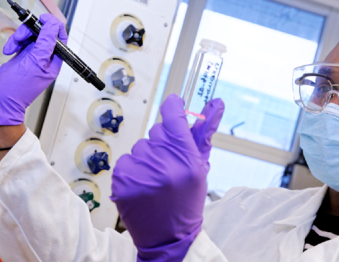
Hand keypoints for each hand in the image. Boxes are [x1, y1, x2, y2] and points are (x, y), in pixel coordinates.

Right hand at [0, 14, 66, 138]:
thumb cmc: (17, 89)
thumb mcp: (34, 62)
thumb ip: (45, 42)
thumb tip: (53, 25)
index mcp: (54, 61)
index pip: (60, 37)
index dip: (53, 25)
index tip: (41, 19)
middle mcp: (45, 59)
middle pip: (43, 33)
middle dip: (30, 31)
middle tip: (20, 37)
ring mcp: (32, 58)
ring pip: (30, 36)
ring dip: (19, 37)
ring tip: (11, 47)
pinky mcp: (20, 57)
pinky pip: (20, 42)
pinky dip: (13, 42)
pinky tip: (7, 51)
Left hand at [111, 94, 224, 261]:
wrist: (168, 237)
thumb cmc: (187, 201)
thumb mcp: (201, 167)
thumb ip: (205, 133)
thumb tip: (217, 102)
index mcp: (186, 160)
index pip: (174, 117)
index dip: (173, 107)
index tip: (174, 103)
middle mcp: (163, 164)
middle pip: (157, 131)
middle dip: (163, 143)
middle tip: (170, 165)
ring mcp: (140, 173)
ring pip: (140, 146)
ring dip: (147, 158)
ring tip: (156, 179)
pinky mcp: (121, 181)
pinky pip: (126, 161)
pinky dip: (133, 170)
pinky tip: (143, 185)